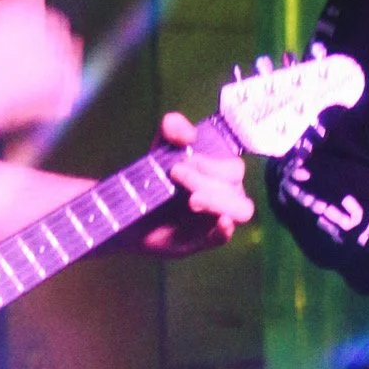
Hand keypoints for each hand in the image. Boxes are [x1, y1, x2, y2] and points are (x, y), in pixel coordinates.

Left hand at [142, 109, 253, 254]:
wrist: (126, 213)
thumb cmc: (151, 179)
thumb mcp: (160, 149)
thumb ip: (172, 128)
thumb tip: (189, 135)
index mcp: (219, 173)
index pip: (234, 167)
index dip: (211, 164)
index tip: (181, 163)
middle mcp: (224, 195)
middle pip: (236, 185)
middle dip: (206, 179)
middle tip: (176, 175)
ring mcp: (215, 219)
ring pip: (241, 210)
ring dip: (218, 201)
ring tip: (192, 201)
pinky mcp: (201, 241)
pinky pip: (223, 237)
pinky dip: (224, 229)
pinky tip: (221, 222)